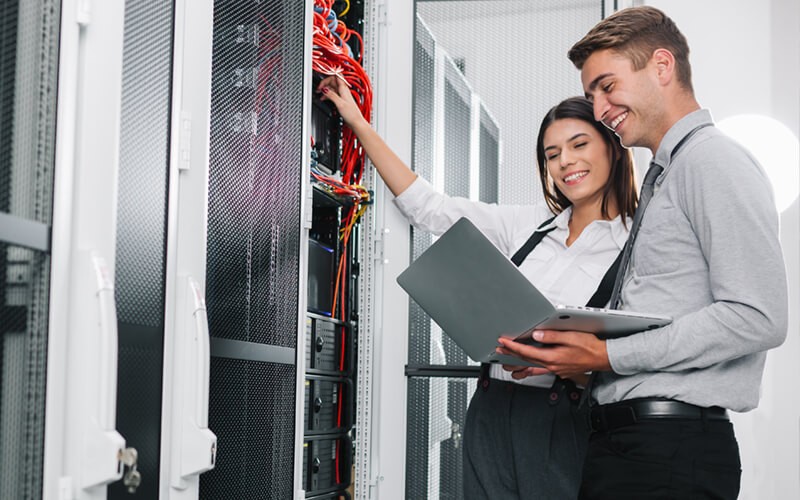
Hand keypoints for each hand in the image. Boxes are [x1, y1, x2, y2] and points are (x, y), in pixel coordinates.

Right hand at [317, 75, 364, 126]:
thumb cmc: (351, 114)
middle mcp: (343, 90)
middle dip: (324, 83)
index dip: (329, 75)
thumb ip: (332, 95)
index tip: (322, 78)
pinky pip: (333, 94)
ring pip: (332, 88)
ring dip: (325, 89)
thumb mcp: (340, 103)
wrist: (356, 121)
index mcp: (344, 88)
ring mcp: (342, 95)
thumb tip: (324, 89)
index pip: (336, 76)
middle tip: (318, 88)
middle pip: (332, 81)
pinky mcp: (341, 100)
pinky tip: (323, 98)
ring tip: (319, 93)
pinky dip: (327, 95)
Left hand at [496, 330, 610, 379]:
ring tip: (506, 363)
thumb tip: (536, 335)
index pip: (527, 352)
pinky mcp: (558, 369)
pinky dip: (530, 369)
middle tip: (499, 350)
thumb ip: (552, 336)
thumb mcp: (571, 337)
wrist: (602, 358)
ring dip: (518, 365)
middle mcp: (552, 365)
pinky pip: (540, 370)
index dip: (513, 347)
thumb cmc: (590, 347)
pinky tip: (526, 369)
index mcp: (553, 357)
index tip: (503, 342)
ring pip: (532, 368)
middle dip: (511, 354)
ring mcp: (555, 369)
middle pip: (526, 360)